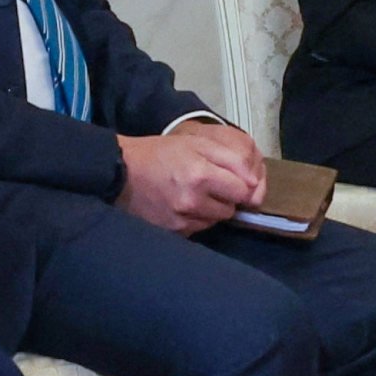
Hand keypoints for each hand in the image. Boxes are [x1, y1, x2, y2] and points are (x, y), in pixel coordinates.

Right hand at [119, 123, 265, 235]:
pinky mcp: (172, 232)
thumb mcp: (197, 143)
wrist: (120, 172)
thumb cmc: (161, 154)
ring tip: (191, 194)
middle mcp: (192, 201)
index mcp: (201, 174)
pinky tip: (180, 205)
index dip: (240, 184)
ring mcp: (180, 220)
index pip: (244, 191)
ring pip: (215, 221)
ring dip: (210, 210)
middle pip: (231, 209)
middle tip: (206, 184)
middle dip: (225, 197)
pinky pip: (198, 229)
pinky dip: (194, 219)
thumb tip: (255, 183)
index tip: (230, 180)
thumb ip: (231, 160)